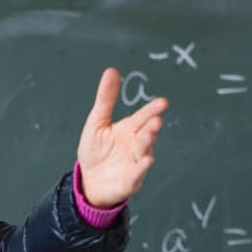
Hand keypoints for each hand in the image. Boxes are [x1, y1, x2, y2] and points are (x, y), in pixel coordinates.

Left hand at [76, 67, 167, 208]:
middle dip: (152, 127)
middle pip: (146, 133)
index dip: (152, 110)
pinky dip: (142, 167)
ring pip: (144, 151)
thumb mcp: (97, 122)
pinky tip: (147, 160)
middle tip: (156, 120)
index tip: (163, 103)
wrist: (89, 180)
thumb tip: (111, 70)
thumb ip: (106, 99)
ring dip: (148, 142)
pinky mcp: (131, 180)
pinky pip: (137, 173)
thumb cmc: (95, 150)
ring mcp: (135, 163)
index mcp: (129, 129)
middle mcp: (136, 144)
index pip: (143, 117)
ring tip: (151, 133)